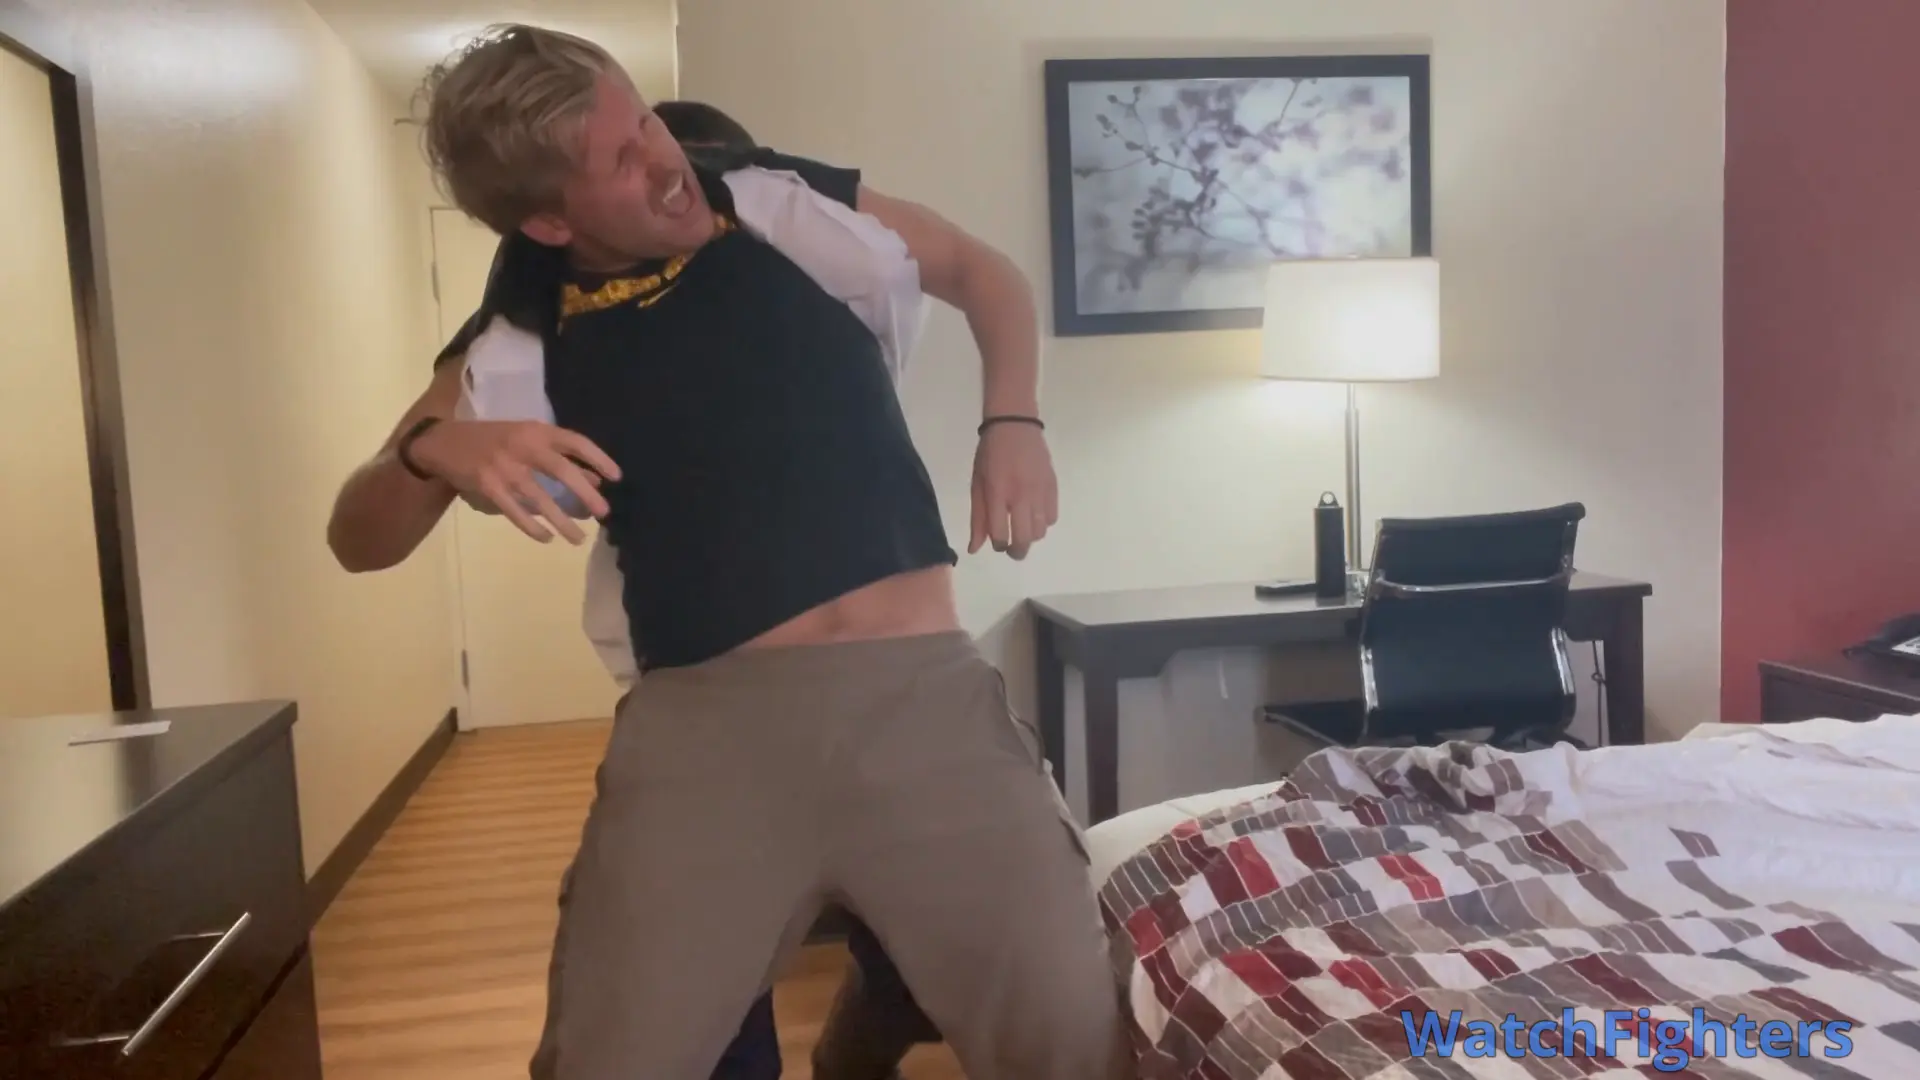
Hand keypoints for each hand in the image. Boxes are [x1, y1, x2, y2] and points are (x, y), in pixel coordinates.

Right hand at [408, 419, 619, 544]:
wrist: (443, 442)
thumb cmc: (492, 440)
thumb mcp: (526, 440)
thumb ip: (558, 456)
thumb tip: (595, 479)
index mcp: (535, 430)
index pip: (575, 441)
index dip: (598, 457)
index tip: (616, 477)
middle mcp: (522, 445)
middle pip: (561, 470)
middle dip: (585, 493)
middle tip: (603, 513)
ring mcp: (504, 466)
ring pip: (539, 497)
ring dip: (561, 520)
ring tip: (578, 538)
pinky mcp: (487, 485)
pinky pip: (515, 511)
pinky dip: (532, 526)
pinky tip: (546, 538)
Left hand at [970, 422, 1057, 559]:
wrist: (1014, 425)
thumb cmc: (990, 454)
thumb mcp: (977, 483)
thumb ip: (977, 517)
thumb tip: (975, 549)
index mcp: (997, 492)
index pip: (1000, 534)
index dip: (998, 545)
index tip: (997, 542)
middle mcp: (1020, 494)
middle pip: (1024, 539)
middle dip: (1017, 550)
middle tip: (1012, 548)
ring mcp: (1040, 491)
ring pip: (1040, 531)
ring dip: (1030, 536)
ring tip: (1022, 526)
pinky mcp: (1053, 486)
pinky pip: (1052, 517)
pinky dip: (1043, 522)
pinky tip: (1034, 513)